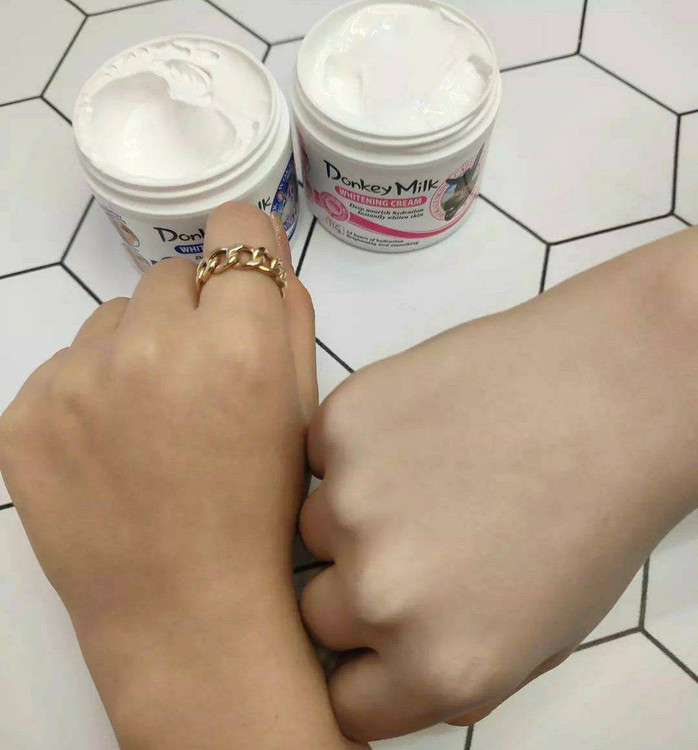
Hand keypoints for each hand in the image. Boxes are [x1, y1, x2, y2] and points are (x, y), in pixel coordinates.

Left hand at [0, 205, 360, 748]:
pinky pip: (62, 369)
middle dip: (190, 314)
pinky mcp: (20, 419)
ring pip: (110, 318)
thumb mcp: (304, 411)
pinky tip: (109, 449)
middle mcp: (150, 347)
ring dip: (134, 349)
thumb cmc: (264, 513)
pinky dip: (88, 393)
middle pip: (168, 276)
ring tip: (151, 422)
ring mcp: (74, 382)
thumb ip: (289, 316)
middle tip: (201, 383)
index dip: (243, 253)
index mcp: (237, 343)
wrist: (187, 612)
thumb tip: (261, 252)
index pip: (234, 229)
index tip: (240, 285)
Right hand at [299, 228, 697, 740]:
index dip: (366, 664)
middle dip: (356, 583)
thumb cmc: (593, 511)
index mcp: (440, 667)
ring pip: (315, 526)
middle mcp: (383, 597)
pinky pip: (323, 452)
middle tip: (417, 535)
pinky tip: (420, 426)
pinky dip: (357, 445)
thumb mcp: (542, 634)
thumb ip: (452, 671)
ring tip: (428, 470)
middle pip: (321, 611)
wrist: (611, 395)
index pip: (349, 701)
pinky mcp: (342, 426)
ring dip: (355, 509)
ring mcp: (352, 504)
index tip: (377, 635)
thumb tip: (390, 671)